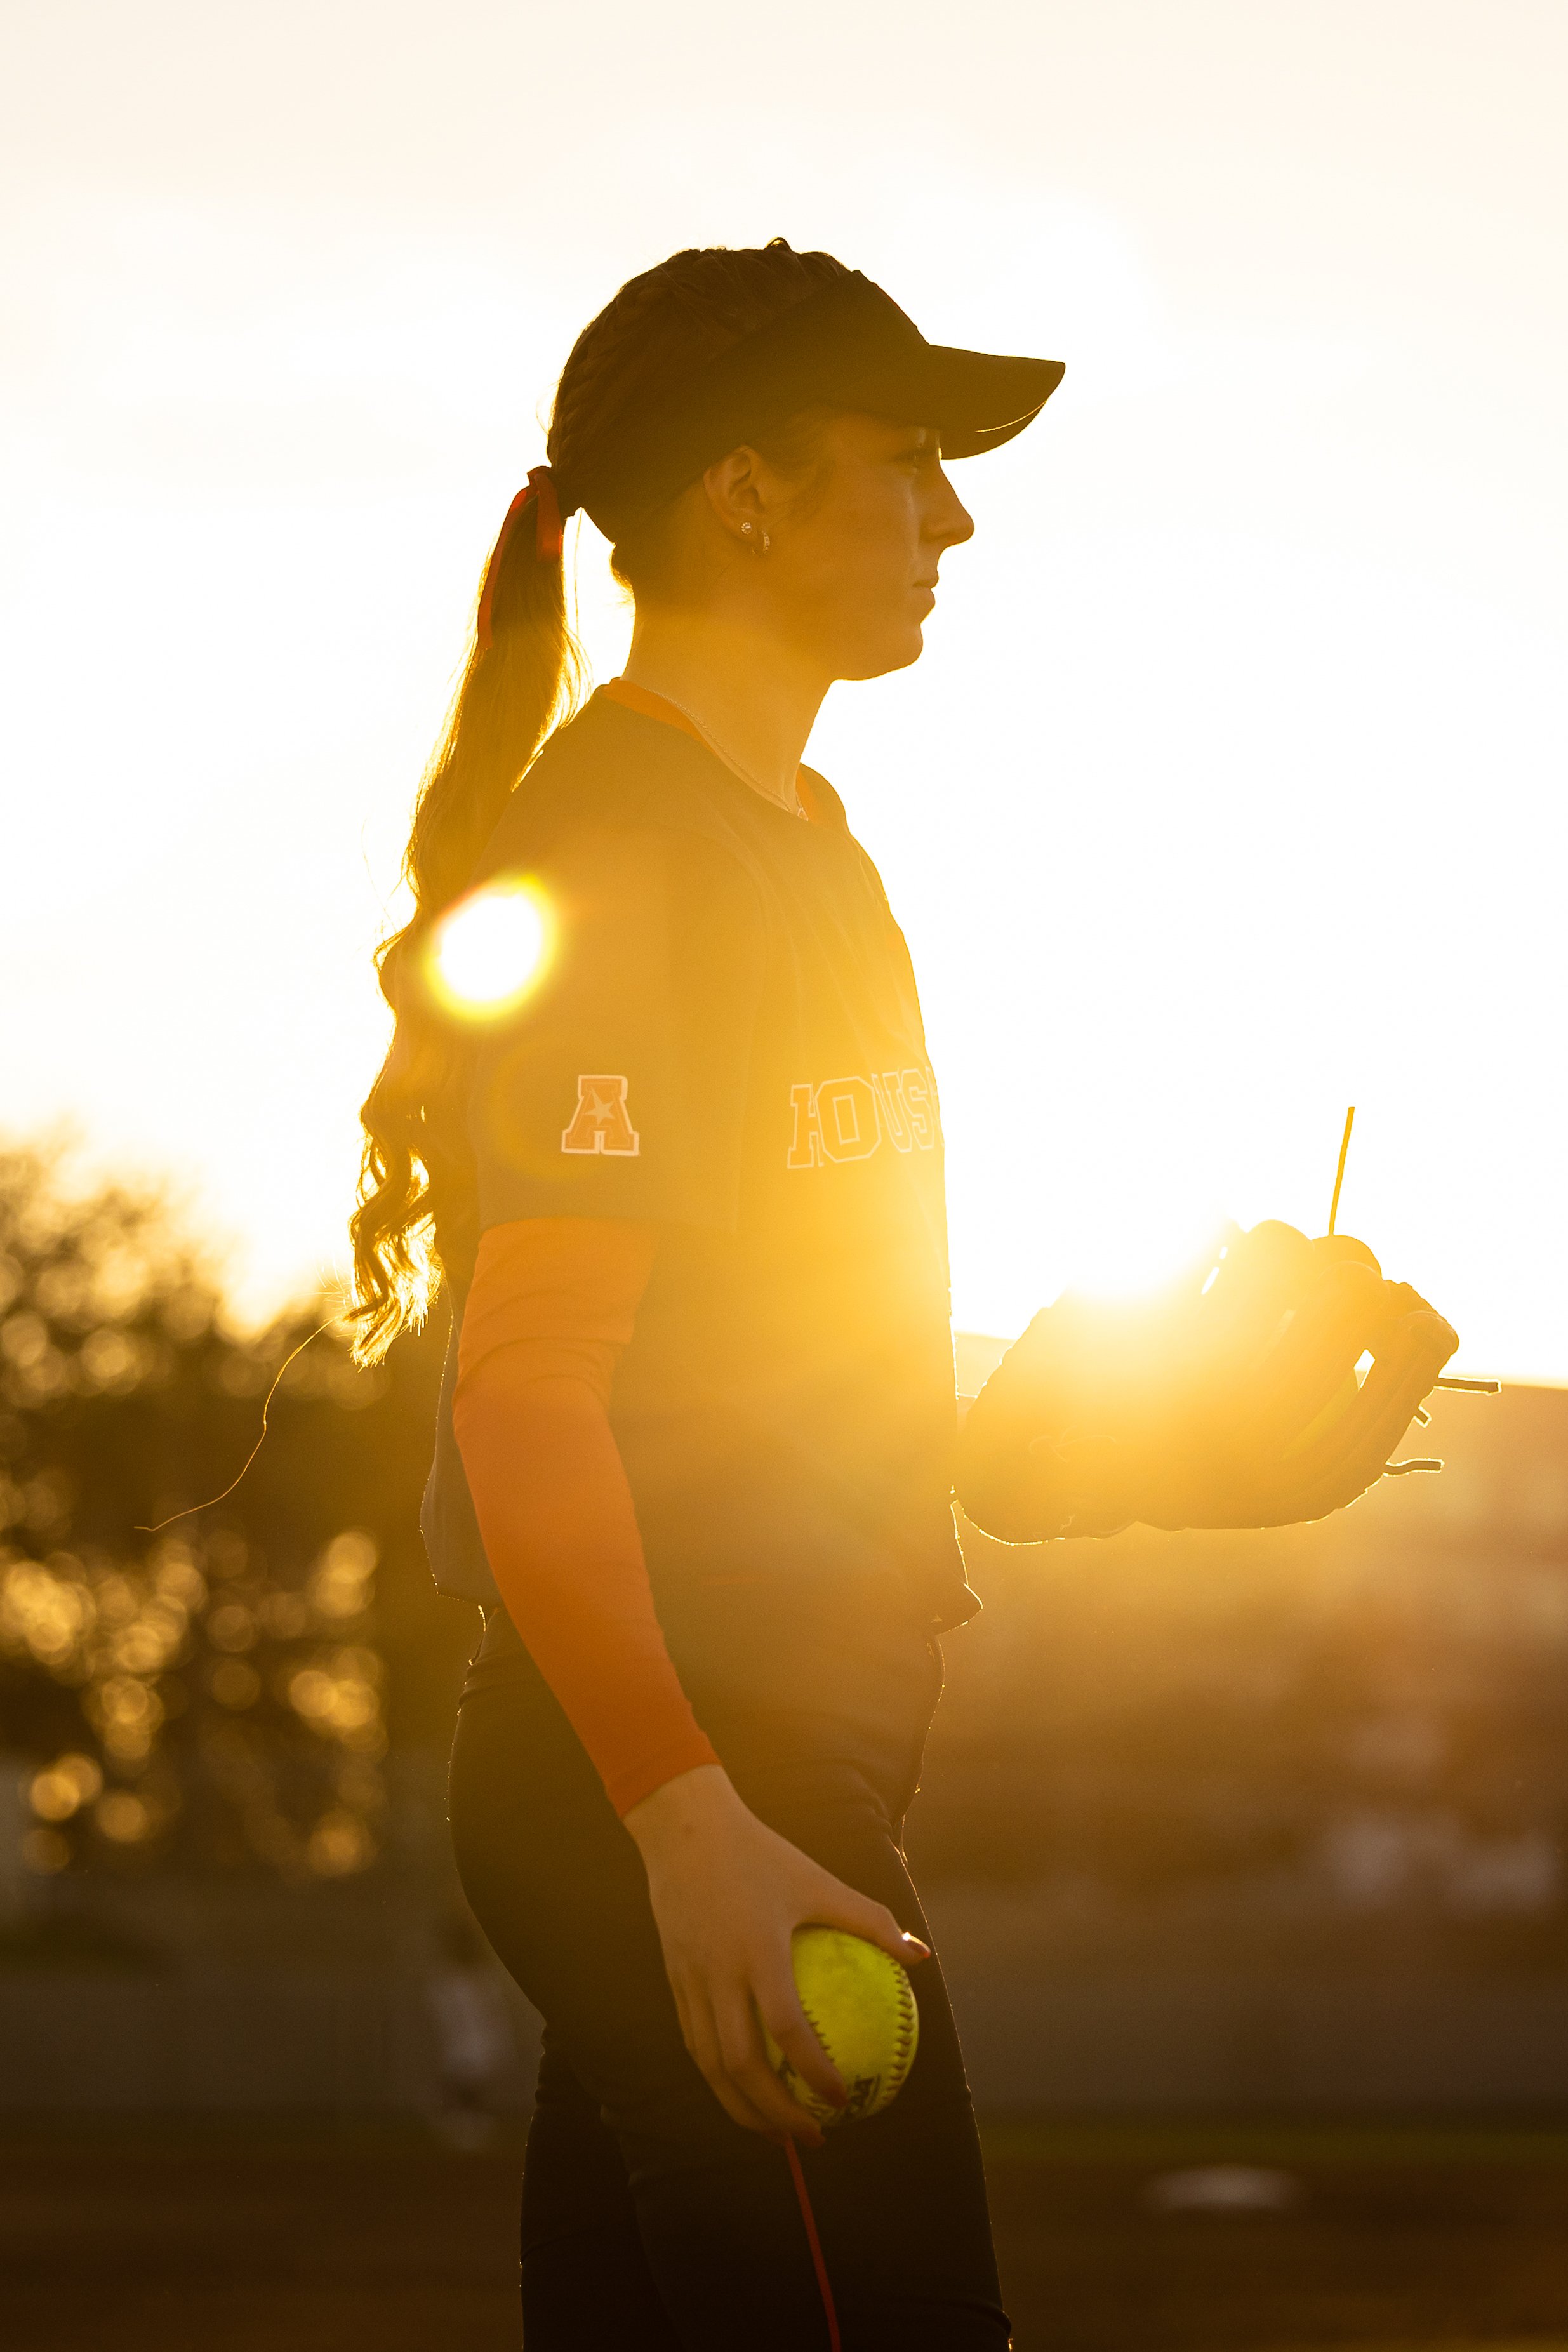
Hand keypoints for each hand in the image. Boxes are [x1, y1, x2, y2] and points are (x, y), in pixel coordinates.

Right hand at [623, 1763, 929, 2142]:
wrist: (682, 1828)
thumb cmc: (760, 1854)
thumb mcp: (817, 1880)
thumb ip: (868, 1919)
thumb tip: (920, 1956)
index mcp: (758, 1950)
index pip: (786, 2028)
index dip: (813, 2071)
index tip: (842, 2100)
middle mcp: (719, 1973)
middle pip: (740, 2066)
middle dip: (775, 2115)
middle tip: (813, 2137)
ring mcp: (690, 1980)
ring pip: (710, 2065)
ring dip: (742, 2109)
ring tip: (776, 2134)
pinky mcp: (674, 1980)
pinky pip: (695, 2042)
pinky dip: (718, 2077)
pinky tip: (744, 2090)